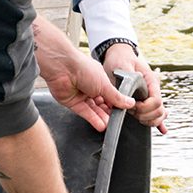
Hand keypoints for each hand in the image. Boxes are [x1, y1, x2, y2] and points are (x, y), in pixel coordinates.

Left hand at [33, 16, 133, 131]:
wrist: (61, 67)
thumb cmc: (83, 68)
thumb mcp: (105, 84)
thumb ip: (117, 97)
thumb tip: (130, 102)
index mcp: (99, 79)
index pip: (110, 95)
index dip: (116, 104)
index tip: (122, 112)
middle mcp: (89, 87)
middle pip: (101, 104)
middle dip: (108, 113)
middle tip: (115, 121)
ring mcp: (80, 95)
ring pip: (93, 110)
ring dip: (101, 118)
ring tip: (108, 125)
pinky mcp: (72, 102)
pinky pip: (84, 112)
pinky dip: (92, 119)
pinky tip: (100, 125)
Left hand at [102, 45, 167, 133]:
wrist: (119, 57)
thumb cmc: (120, 59)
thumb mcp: (122, 65)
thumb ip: (127, 78)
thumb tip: (130, 93)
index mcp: (151, 81)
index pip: (156, 101)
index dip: (144, 108)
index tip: (131, 106)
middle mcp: (154, 90)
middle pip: (159, 111)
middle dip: (144, 115)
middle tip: (130, 110)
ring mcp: (151, 97)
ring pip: (159, 115)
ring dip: (148, 120)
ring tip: (136, 116)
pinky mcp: (147, 102)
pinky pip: (156, 115)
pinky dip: (159, 123)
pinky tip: (163, 130)